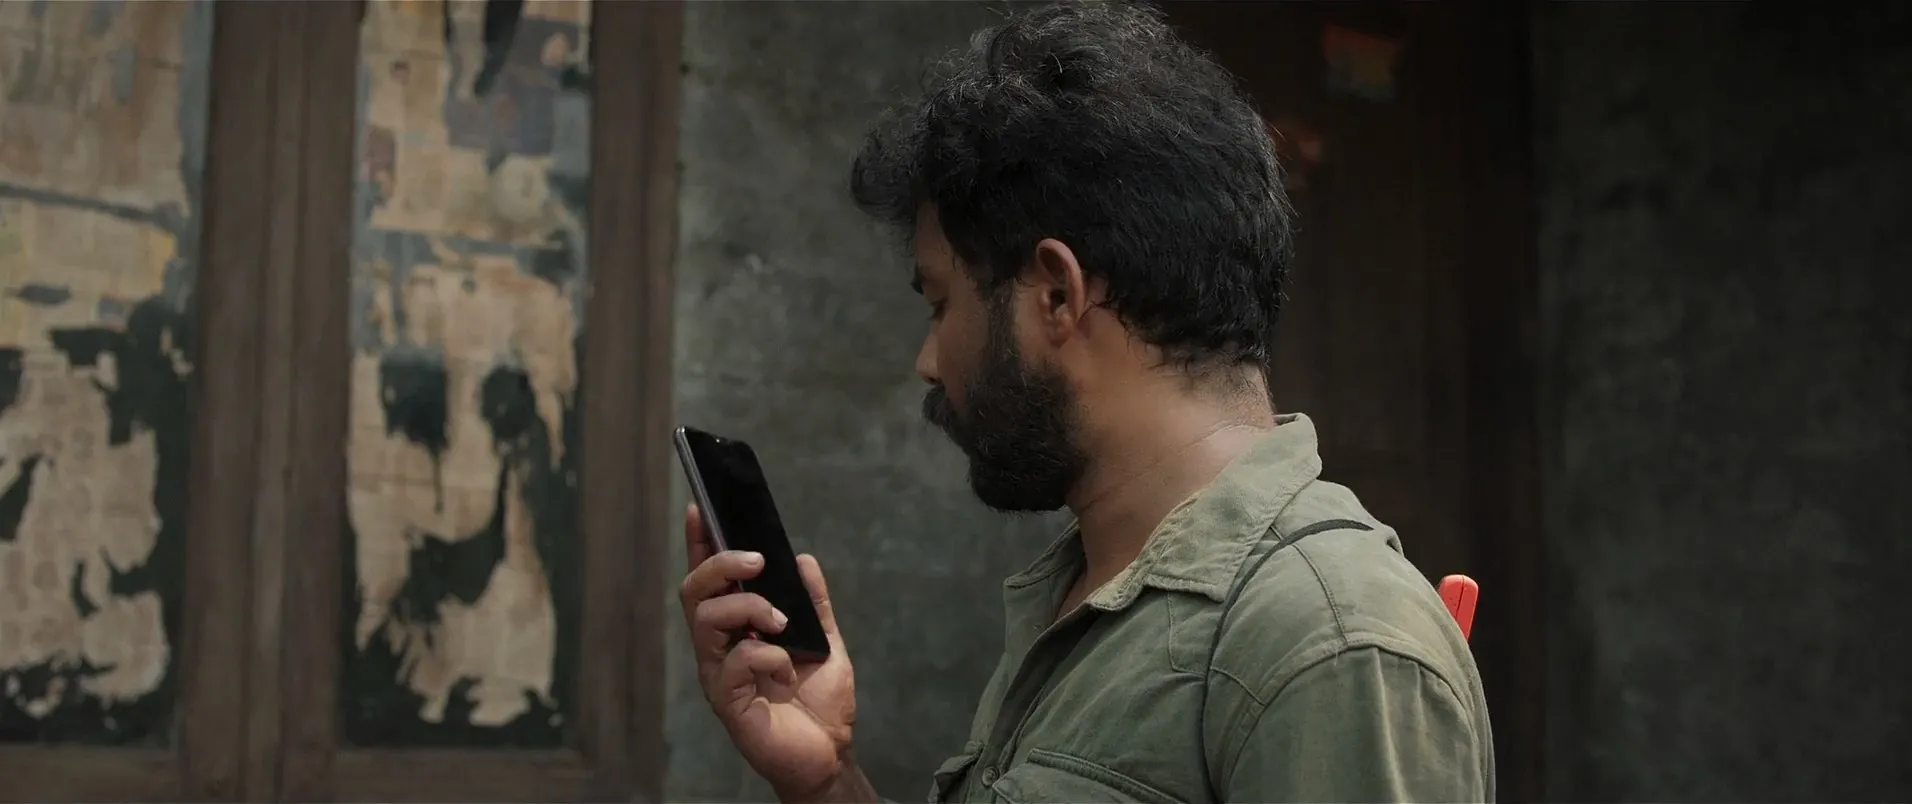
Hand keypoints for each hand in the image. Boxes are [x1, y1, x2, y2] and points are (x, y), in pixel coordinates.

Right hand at [679, 503, 860, 800]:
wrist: (829, 755)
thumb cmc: (820, 704)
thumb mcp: (826, 642)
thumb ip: (813, 604)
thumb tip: (804, 559)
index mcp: (738, 631)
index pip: (711, 582)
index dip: (700, 544)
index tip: (700, 507)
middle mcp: (719, 650)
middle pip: (695, 592)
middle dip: (721, 564)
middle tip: (756, 560)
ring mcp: (719, 675)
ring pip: (706, 619)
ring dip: (747, 607)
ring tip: (781, 620)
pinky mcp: (727, 702)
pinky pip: (735, 661)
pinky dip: (767, 655)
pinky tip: (788, 668)